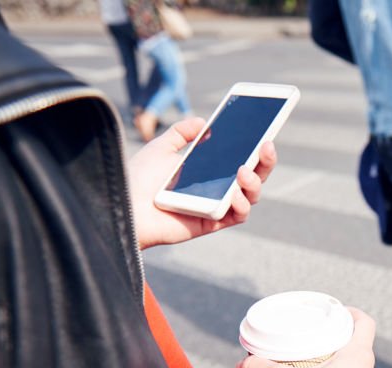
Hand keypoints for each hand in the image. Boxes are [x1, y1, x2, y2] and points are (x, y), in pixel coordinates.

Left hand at [127, 118, 277, 248]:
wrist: (125, 204)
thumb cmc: (140, 179)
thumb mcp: (161, 146)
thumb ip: (182, 132)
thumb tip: (203, 122)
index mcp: (209, 170)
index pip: (241, 157)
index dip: (256, 146)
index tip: (265, 130)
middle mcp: (217, 188)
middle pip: (254, 176)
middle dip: (266, 161)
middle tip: (266, 146)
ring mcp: (217, 205)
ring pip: (251, 196)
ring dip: (254, 182)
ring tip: (242, 171)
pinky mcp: (212, 222)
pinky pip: (237, 215)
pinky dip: (241, 204)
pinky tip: (235, 193)